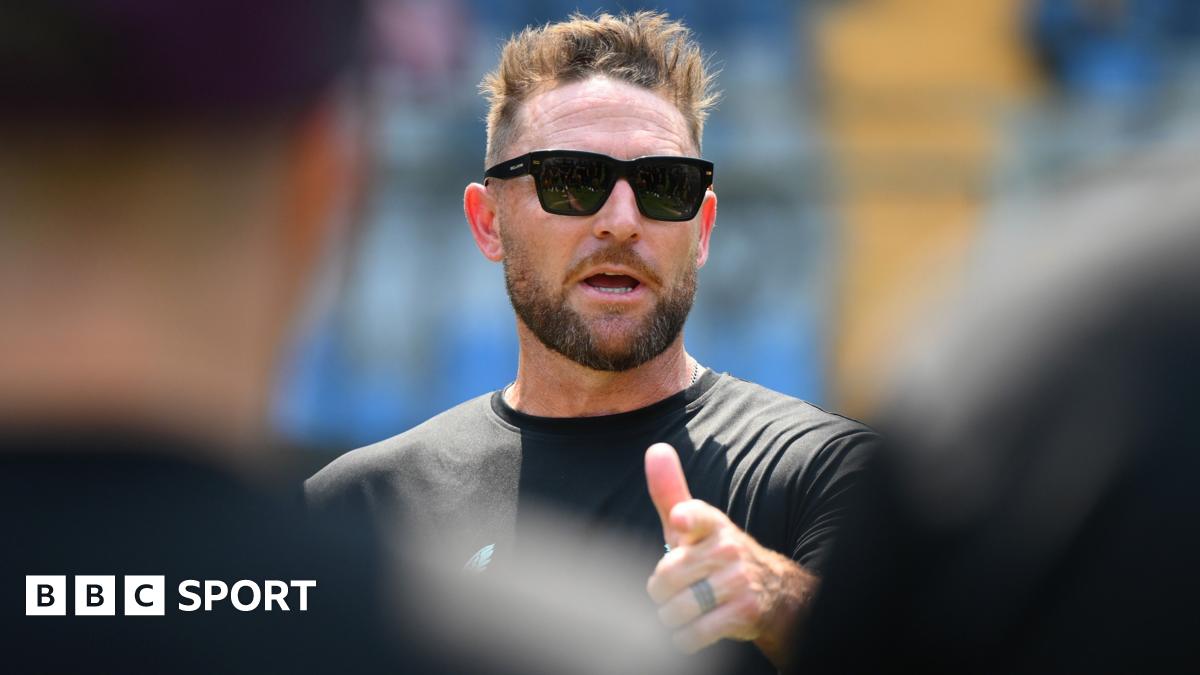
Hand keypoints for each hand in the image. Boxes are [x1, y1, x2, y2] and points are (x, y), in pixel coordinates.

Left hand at [644, 443, 816, 668]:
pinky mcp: (744, 613)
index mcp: (712, 524)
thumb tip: (655, 449)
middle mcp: (727, 549)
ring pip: (676, 609)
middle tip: (672, 591)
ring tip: (680, 611)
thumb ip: (670, 492)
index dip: (687, 518)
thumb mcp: (694, 524)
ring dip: (669, 618)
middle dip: (660, 592)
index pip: (698, 516)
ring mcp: (738, 582)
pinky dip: (683, 639)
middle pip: (666, 578)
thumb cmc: (715, 553)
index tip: (679, 521)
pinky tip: (689, 631)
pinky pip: (693, 634)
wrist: (771, 591)